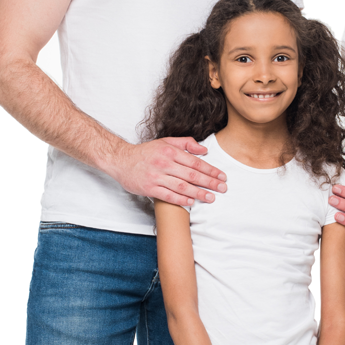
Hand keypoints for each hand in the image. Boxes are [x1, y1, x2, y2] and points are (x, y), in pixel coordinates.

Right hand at [111, 137, 226, 205]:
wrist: (121, 160)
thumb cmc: (145, 152)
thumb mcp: (165, 142)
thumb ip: (186, 143)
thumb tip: (204, 150)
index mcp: (170, 151)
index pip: (195, 162)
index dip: (211, 170)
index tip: (222, 176)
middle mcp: (164, 163)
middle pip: (192, 175)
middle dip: (210, 182)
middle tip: (222, 188)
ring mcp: (156, 176)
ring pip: (182, 186)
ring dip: (199, 193)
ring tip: (211, 197)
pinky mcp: (149, 188)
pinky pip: (168, 195)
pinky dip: (181, 199)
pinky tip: (192, 202)